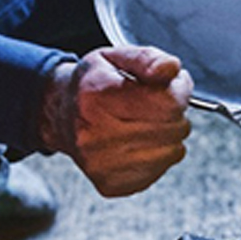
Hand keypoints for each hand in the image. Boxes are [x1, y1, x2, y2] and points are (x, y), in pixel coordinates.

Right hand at [39, 46, 192, 196]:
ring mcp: (100, 163)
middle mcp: (94, 134)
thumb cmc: (94, 83)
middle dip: (175, 113)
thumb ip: (149, 58)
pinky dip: (158, 157)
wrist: (61, 112)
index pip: (168, 102)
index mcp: (97, 96)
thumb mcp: (118, 56)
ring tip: (147, 123)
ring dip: (169, 136)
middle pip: (173, 128)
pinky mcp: (110, 183)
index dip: (179, 91)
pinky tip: (139, 143)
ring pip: (171, 152)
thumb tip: (170, 68)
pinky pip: (158, 172)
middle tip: (157, 105)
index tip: (171, 86)